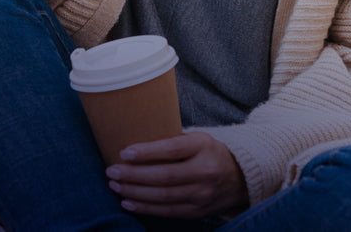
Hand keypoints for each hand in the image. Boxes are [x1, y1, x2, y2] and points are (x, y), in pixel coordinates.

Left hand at [105, 131, 247, 218]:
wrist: (239, 178)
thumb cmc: (209, 152)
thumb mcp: (198, 138)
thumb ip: (174, 141)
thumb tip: (136, 140)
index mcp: (203, 146)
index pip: (172, 149)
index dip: (147, 152)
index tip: (124, 152)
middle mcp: (204, 171)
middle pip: (164, 177)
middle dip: (134, 175)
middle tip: (111, 171)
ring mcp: (202, 195)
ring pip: (163, 197)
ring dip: (135, 192)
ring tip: (115, 186)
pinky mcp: (197, 211)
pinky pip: (167, 212)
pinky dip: (145, 208)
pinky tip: (128, 201)